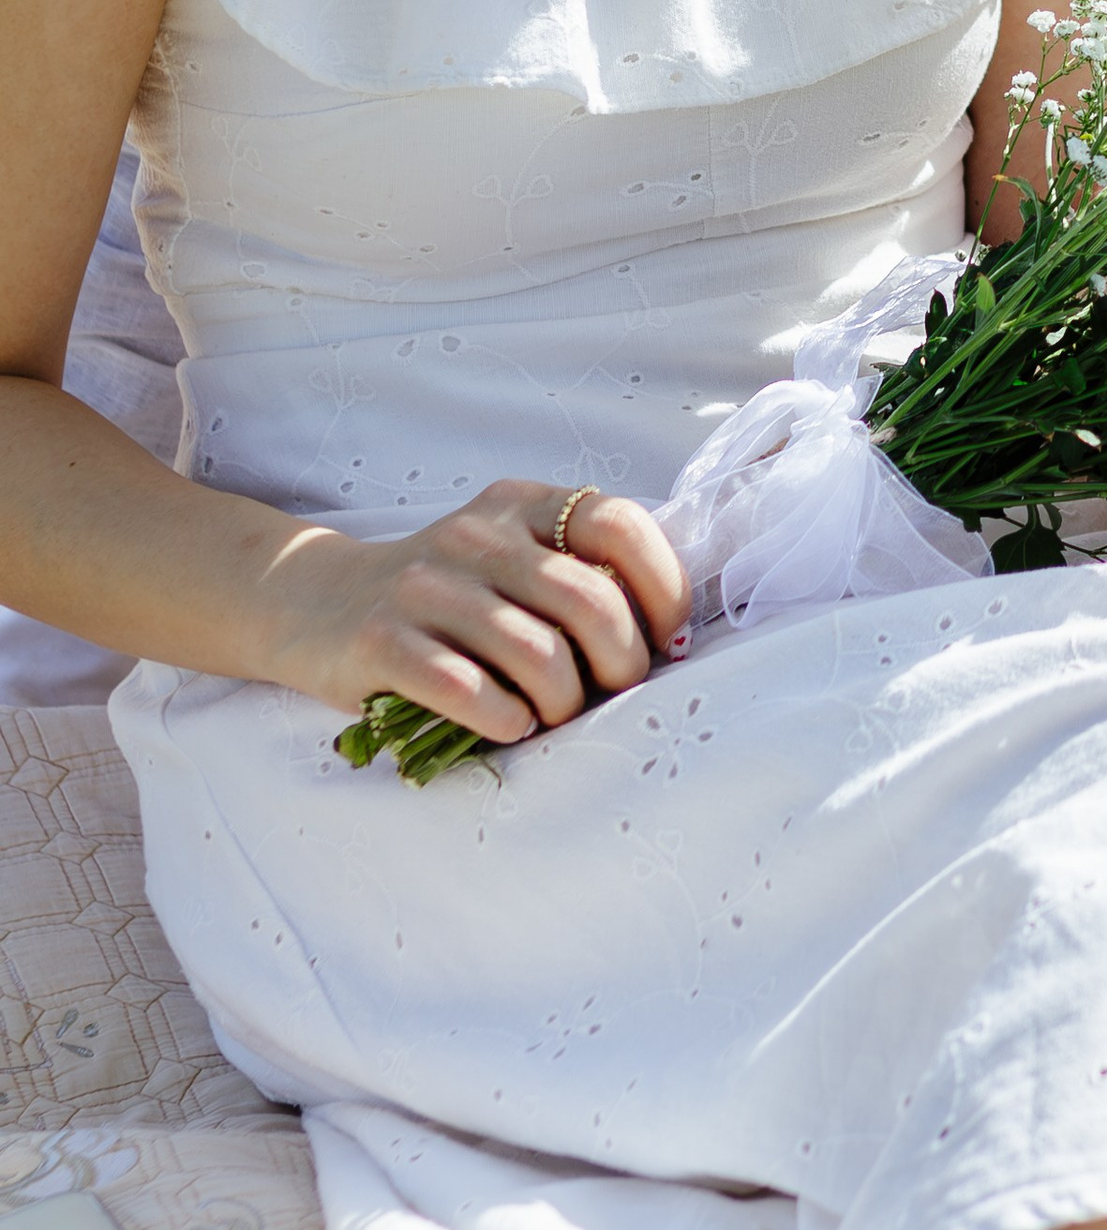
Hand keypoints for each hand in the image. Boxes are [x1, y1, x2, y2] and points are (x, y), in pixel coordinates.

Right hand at [268, 479, 690, 742]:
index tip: (666, 639)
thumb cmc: (443, 596)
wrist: (316, 605)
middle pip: (589, 601)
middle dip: (620, 664)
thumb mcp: (508, 557)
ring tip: (553, 716)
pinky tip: (506, 724)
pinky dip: (505, 719)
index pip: (619, 524)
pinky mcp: (381, 641)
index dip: (661, 586)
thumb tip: (666, 639)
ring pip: (538, 654)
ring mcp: (426, 586)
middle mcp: (477, 535)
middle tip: (610, 694)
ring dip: (563, 704)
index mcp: (521, 505)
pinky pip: (470, 691)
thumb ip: (576, 573)